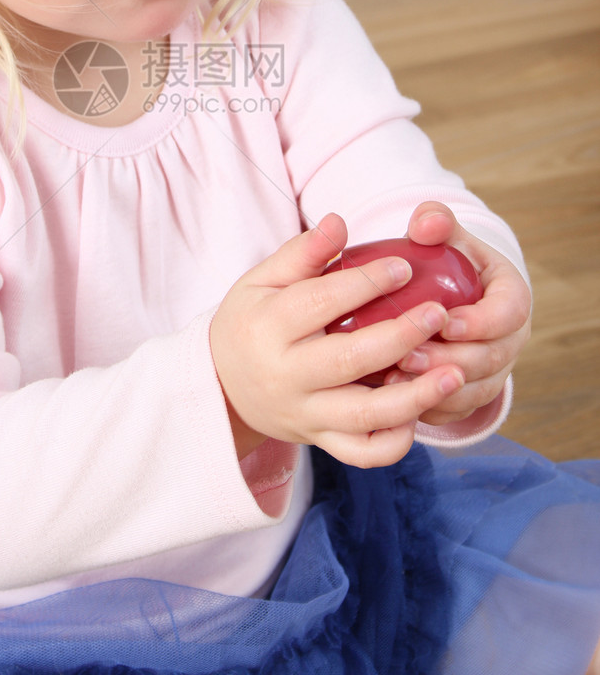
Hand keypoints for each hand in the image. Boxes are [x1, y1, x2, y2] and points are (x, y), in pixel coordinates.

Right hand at [209, 213, 466, 468]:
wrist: (221, 385)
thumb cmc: (251, 321)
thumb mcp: (262, 280)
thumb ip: (302, 252)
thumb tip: (340, 221)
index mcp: (269, 326)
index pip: (321, 302)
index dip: (366, 283)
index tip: (404, 266)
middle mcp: (286, 375)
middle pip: (349, 360)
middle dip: (400, 337)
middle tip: (439, 313)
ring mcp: (305, 413)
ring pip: (364, 416)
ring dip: (414, 397)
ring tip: (454, 374)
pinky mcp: (319, 440)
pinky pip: (363, 453)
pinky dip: (396, 441)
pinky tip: (420, 412)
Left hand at [387, 202, 531, 424]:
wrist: (443, 296)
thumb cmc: (444, 261)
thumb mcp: (445, 238)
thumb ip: (437, 223)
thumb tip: (426, 222)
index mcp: (510, 297)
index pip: (508, 313)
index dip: (480, 322)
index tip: (445, 321)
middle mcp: (508, 339)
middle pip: (490, 359)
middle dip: (449, 360)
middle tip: (409, 354)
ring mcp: (491, 371)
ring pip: (473, 390)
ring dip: (436, 388)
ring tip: (396, 375)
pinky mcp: (468, 393)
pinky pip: (454, 409)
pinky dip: (427, 407)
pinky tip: (394, 397)